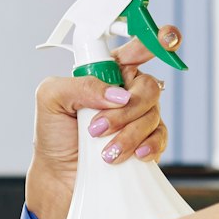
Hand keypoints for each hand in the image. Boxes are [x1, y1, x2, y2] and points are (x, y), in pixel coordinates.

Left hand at [26, 27, 179, 218]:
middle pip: (148, 86)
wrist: (59, 178)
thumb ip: (81, 85)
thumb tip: (118, 95)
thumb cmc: (53, 135)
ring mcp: (138, 118)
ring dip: (128, 134)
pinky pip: (160, 138)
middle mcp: (126, 93)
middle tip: (98, 127)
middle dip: (128, 108)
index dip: (156, 41)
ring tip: (104, 152)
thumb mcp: (51, 98)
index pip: (134, 50)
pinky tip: (134, 155)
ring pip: (153, 114)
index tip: (167, 39)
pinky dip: (148, 146)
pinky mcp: (146, 143)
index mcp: (105, 74)